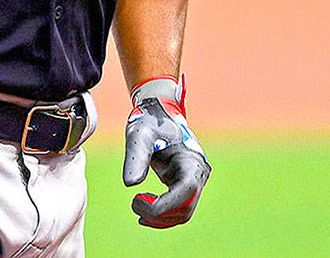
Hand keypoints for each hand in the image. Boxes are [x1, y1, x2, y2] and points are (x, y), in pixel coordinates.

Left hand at [122, 76, 210, 227]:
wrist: (158, 113)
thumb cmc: (149, 121)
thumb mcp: (139, 135)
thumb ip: (136, 157)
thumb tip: (130, 185)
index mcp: (192, 159)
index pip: (186, 191)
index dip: (164, 204)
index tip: (137, 202)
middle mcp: (199, 172)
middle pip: (185, 207)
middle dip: (159, 213)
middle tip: (134, 204)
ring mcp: (195, 179)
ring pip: (183, 212)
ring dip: (161, 217)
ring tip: (137, 208)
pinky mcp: (186, 184)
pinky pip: (179, 207)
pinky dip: (162, 213)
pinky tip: (143, 211)